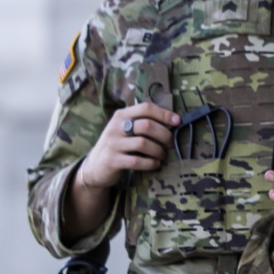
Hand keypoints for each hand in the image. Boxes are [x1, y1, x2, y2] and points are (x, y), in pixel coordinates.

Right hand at [63, 100, 180, 242]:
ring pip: (143, 143)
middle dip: (165, 135)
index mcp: (121, 116)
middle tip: (171, 144)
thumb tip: (174, 121)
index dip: (164, 114)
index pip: (145, 108)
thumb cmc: (118, 145)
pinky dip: (150, 163)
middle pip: (147, 126)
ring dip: (159, 151)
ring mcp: (112, 144)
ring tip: (162, 155)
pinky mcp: (112, 160)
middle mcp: (115, 127)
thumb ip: (142, 122)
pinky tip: (155, 164)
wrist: (95, 166)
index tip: (178, 122)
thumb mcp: (125, 129)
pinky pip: (137, 161)